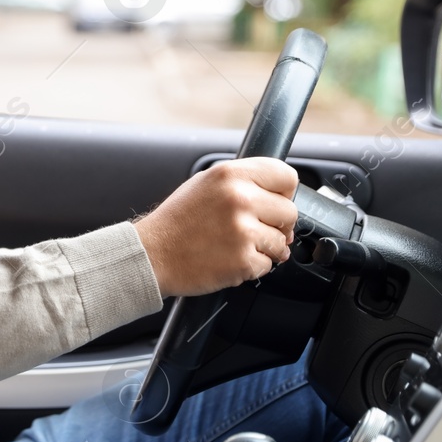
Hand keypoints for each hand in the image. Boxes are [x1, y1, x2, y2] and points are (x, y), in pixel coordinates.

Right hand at [133, 157, 298, 297]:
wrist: (152, 255)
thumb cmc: (176, 222)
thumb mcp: (205, 183)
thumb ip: (242, 182)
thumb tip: (278, 195)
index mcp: (231, 175)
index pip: (286, 177)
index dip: (285, 193)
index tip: (276, 202)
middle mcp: (240, 199)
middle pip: (290, 212)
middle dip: (277, 224)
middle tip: (255, 229)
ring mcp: (243, 231)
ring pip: (282, 242)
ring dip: (266, 248)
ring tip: (237, 245)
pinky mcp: (243, 260)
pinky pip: (268, 265)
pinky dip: (253, 266)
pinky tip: (230, 258)